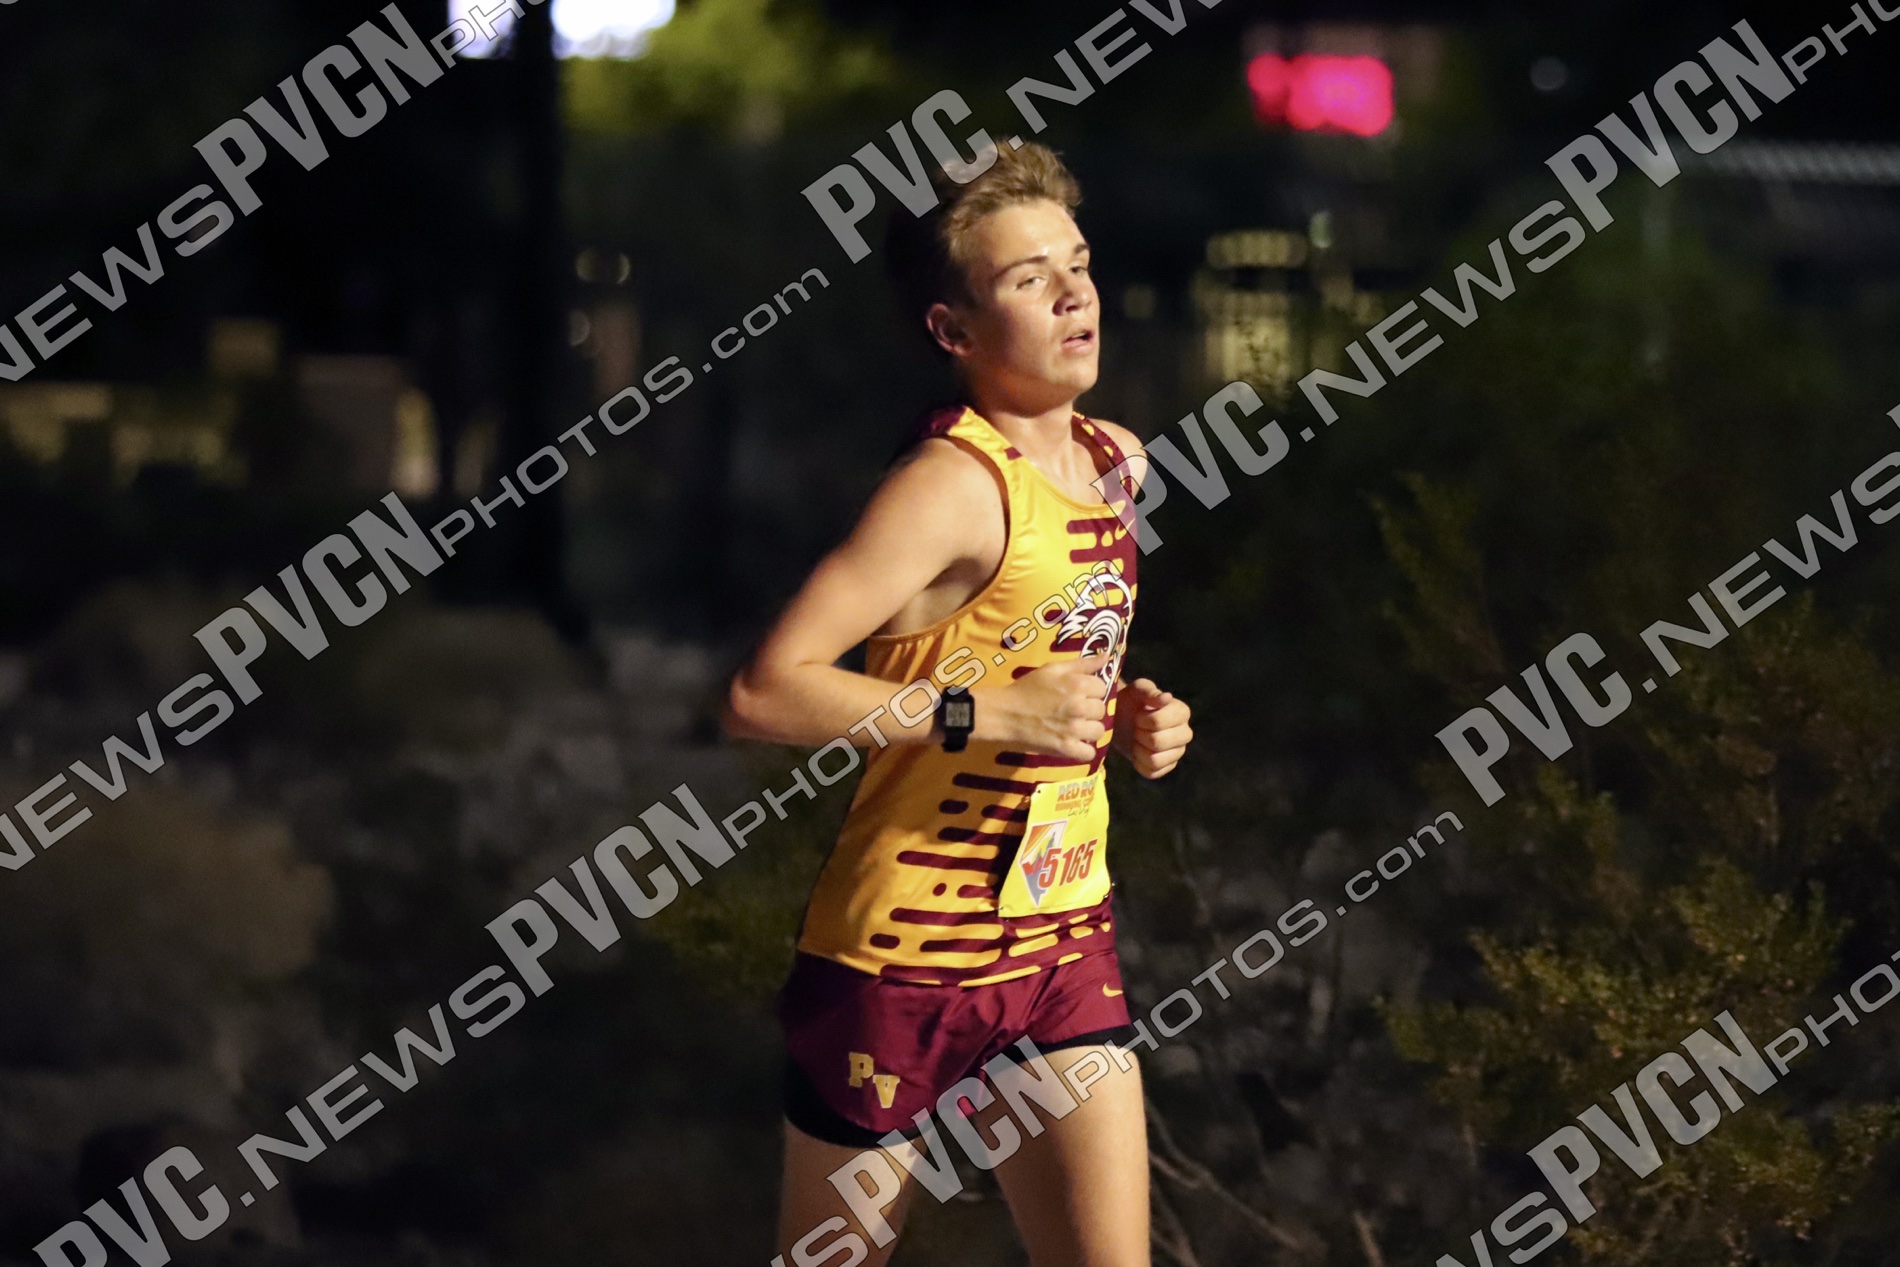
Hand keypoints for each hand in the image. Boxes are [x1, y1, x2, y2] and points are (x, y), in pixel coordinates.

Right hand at [975, 651, 1110, 762]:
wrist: (1004, 713)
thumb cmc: (1027, 688)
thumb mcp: (1052, 668)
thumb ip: (1082, 663)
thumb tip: (1107, 657)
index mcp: (1078, 684)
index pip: (1102, 687)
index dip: (1090, 690)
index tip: (1078, 694)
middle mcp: (1079, 707)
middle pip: (1101, 709)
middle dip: (1090, 709)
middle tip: (1074, 710)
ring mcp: (1074, 730)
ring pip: (1099, 731)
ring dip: (1089, 729)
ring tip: (1075, 727)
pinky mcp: (1066, 748)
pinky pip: (1089, 753)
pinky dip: (1083, 750)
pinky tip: (1074, 743)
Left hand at [1113, 678, 1191, 778]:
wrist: (1121, 719)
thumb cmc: (1131, 701)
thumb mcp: (1137, 690)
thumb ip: (1150, 691)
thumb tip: (1166, 697)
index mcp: (1182, 712)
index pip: (1158, 722)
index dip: (1142, 720)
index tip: (1138, 715)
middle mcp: (1185, 733)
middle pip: (1158, 742)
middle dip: (1140, 735)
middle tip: (1137, 728)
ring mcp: (1177, 752)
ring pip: (1155, 760)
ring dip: (1138, 750)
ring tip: (1137, 739)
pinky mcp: (1167, 767)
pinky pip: (1152, 773)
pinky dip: (1139, 763)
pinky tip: (1138, 752)